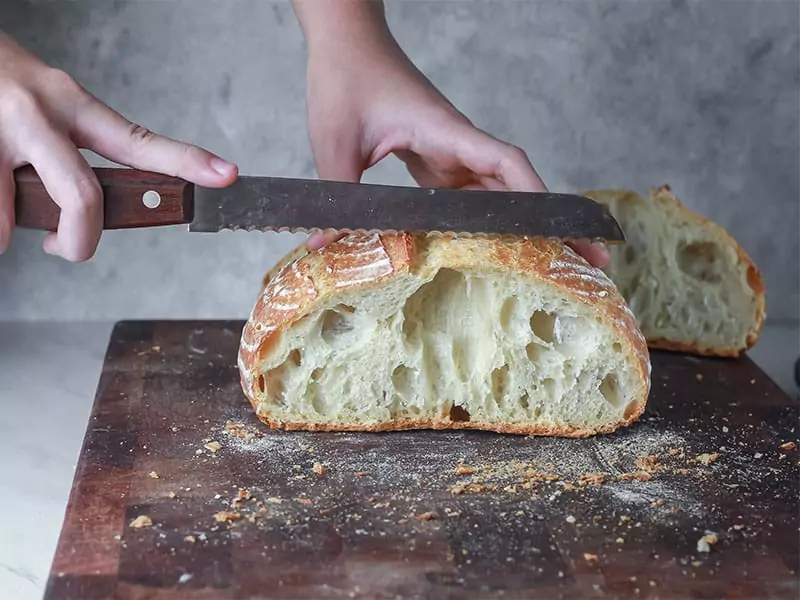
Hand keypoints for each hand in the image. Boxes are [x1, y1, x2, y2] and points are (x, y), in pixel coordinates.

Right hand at [0, 32, 237, 260]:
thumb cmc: (5, 87)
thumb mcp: (51, 105)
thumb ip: (77, 148)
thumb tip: (94, 209)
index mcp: (74, 104)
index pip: (139, 142)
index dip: (186, 161)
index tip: (226, 175)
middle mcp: (41, 114)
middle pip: (83, 196)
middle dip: (81, 240)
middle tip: (72, 249)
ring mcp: (0, 130)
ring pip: (21, 209)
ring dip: (16, 228)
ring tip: (11, 221)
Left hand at [297, 12, 607, 267]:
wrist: (346, 44)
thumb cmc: (346, 79)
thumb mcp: (335, 140)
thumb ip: (337, 195)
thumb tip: (326, 247)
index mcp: (446, 132)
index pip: (507, 165)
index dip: (537, 200)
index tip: (565, 233)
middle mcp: (458, 144)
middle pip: (516, 186)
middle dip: (550, 224)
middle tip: (587, 263)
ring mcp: (450, 153)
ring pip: (496, 194)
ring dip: (522, 227)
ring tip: (551, 268)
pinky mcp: (436, 160)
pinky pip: (467, 197)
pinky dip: (482, 223)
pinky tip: (487, 253)